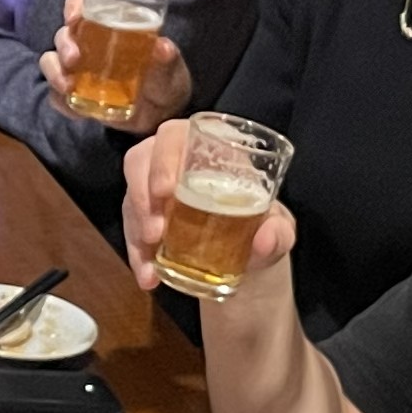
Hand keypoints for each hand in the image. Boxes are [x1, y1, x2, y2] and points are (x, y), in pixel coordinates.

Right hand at [44, 1, 189, 132]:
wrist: (161, 116)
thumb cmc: (165, 81)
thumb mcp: (170, 70)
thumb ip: (167, 59)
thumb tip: (163, 46)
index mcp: (108, 25)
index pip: (81, 5)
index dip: (73, 7)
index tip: (74, 18)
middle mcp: (87, 45)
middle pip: (63, 35)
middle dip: (63, 45)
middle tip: (74, 60)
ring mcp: (77, 72)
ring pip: (51, 63)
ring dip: (54, 72)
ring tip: (68, 87)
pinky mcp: (74, 98)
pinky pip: (56, 97)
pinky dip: (60, 101)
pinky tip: (76, 111)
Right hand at [123, 120, 299, 294]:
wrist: (249, 260)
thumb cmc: (262, 228)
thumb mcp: (280, 231)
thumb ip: (279, 233)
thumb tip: (264, 239)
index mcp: (208, 148)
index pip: (176, 135)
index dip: (164, 157)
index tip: (166, 191)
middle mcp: (175, 162)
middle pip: (140, 161)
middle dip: (142, 195)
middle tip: (155, 232)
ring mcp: (156, 190)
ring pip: (131, 197)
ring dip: (136, 229)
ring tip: (151, 260)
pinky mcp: (145, 218)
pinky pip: (131, 230)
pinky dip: (136, 255)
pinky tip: (148, 277)